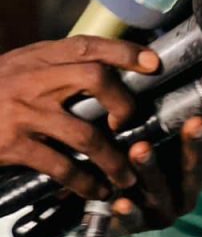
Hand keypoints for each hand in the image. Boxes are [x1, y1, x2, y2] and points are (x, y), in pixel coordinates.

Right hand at [0, 36, 156, 199]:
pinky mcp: (14, 145)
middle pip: (94, 77)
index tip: (154, 63)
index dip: (125, 51)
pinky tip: (94, 191)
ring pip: (85, 132)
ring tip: (126, 176)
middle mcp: (34, 79)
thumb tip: (104, 68)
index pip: (89, 44)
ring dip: (112, 158)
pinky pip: (61, 165)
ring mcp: (24, 112)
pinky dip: (83, 181)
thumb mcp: (19, 67)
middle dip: (122, 100)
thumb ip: (54, 66)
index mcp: (38, 57)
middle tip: (130, 122)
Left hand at [110, 115, 201, 235]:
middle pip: (195, 171)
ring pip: (160, 191)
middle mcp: (188, 194)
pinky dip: (128, 214)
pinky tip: (121, 203)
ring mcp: (162, 212)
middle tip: (196, 122)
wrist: (116, 204)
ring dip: (151, 170)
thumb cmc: (153, 162)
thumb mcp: (171, 143)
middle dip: (195, 147)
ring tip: (140, 149)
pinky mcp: (134, 226)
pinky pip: (132, 221)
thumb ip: (184, 124)